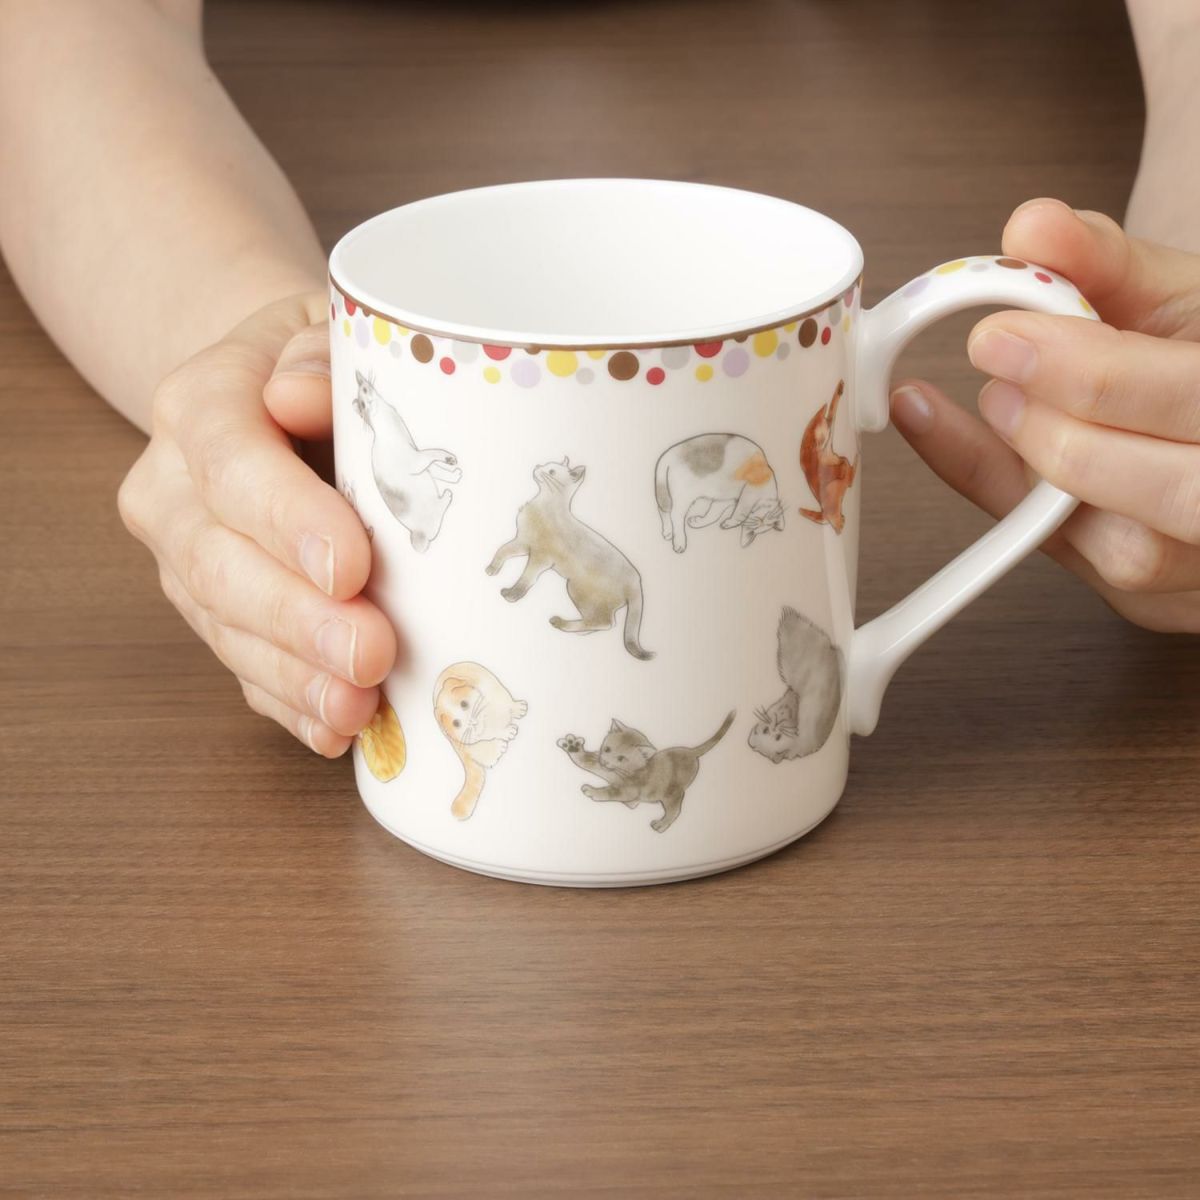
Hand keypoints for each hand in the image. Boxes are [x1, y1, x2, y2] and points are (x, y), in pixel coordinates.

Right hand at [118, 294, 396, 754]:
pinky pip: (243, 668)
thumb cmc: (320, 368)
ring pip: (226, 628)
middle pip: (218, 563)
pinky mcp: (215, 613)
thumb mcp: (328, 332)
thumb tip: (301, 394)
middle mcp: (174, 490)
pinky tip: (333, 729)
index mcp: (199, 406)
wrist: (277, 396)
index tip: (351, 566)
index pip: (231, 464)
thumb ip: (318, 356)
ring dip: (295, 676)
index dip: (287, 520)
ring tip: (357, 706)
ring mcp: (187, 560)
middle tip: (370, 652)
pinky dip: (290, 702)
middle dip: (297, 619)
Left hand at [892, 199, 1199, 633]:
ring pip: (1122, 552)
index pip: (1189, 395)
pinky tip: (954, 439)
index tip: (997, 335)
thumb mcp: (1173, 295)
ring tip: (1004, 405)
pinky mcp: (1151, 600)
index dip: (1085, 370)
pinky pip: (1065, 561)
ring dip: (1035, 473)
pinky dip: (1003, 496)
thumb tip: (1032, 226)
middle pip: (1162, 492)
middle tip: (997, 378)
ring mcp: (1199, 569)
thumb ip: (1105, 260)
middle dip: (1057, 433)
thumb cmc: (1195, 358)